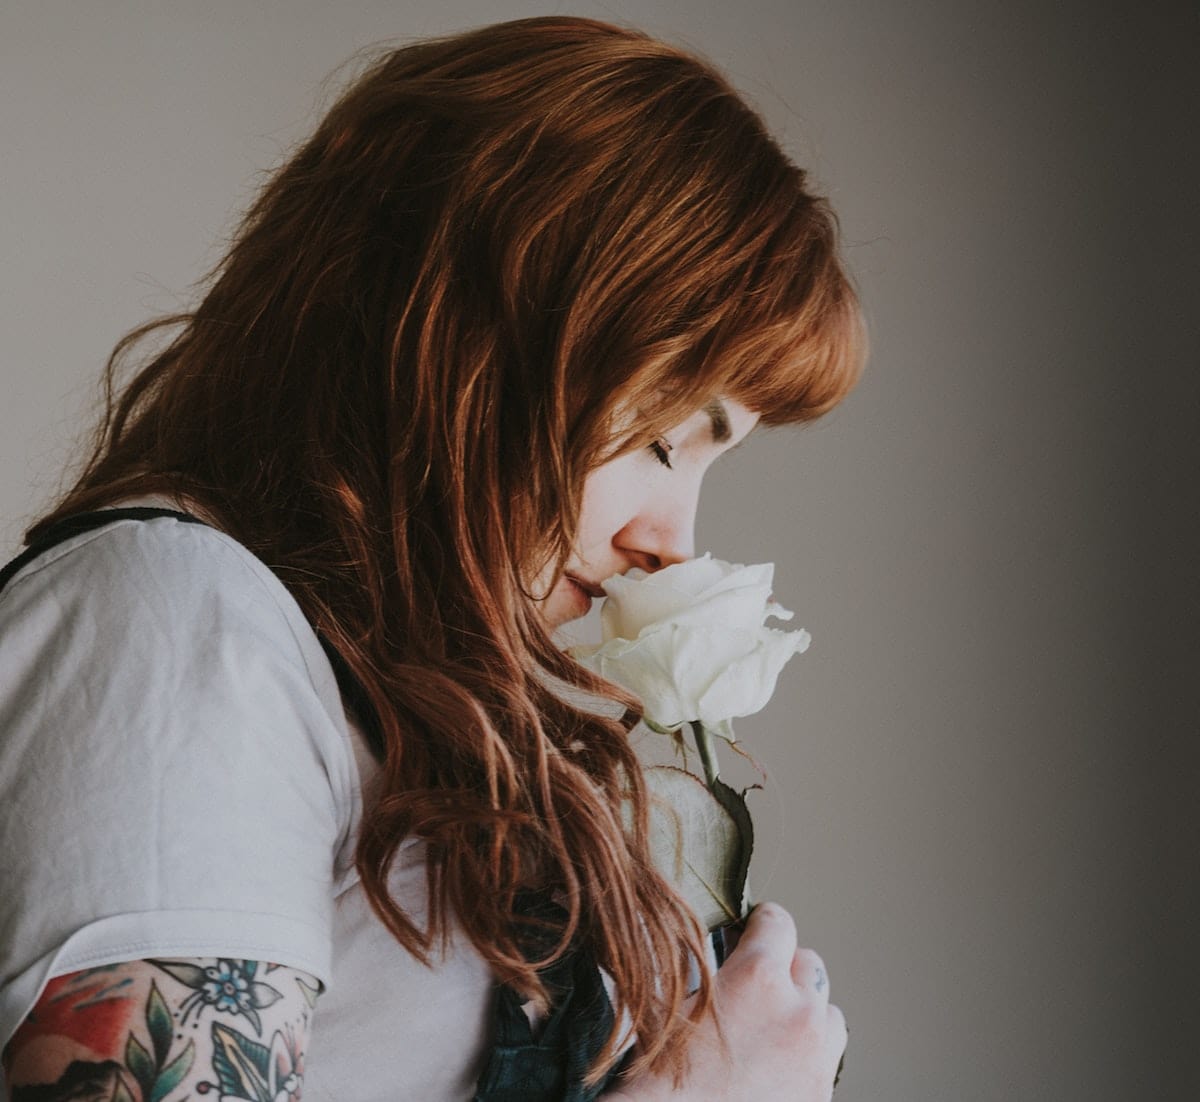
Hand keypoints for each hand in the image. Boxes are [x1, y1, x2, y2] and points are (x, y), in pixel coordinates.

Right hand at [610, 902, 846, 1101]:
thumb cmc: (662, 1081)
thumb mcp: (672, 1003)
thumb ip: (705, 966)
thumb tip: (717, 947)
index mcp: (758, 978)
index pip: (778, 922)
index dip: (759, 924)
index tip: (749, 932)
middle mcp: (798, 1012)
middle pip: (808, 963)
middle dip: (782, 968)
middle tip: (751, 987)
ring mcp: (817, 1057)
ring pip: (827, 1011)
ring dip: (802, 1011)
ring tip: (768, 1029)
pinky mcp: (821, 1094)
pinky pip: (826, 1058)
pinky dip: (805, 1054)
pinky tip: (772, 1065)